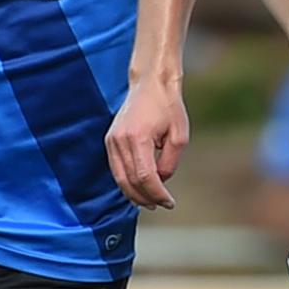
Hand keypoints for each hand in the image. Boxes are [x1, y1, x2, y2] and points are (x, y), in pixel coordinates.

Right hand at [106, 77, 188, 209]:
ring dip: (134, 194)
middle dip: (146, 198)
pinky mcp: (110, 140)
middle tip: (161, 205)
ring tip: (150, 202)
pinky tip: (140, 189)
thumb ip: (169, 163)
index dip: (157, 194)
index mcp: (138, 137)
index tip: (169, 202)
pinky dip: (127, 182)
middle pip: (129, 181)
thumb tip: (160, 181)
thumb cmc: (168, 107)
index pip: (145, 177)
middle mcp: (120, 140)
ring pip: (119, 178)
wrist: (150, 83)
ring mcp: (112, 140)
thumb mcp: (179, 137)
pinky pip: (116, 169)